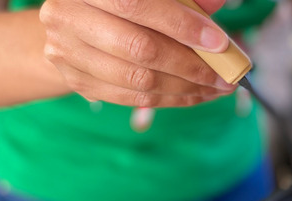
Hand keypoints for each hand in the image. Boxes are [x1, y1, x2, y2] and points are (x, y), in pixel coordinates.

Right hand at [39, 0, 236, 106]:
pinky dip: (171, 99)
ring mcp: (66, 52)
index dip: (181, 25)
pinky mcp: (76, 81)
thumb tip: (218, 3)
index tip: (219, 42)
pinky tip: (196, 95)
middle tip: (225, 75)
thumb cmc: (122, 1)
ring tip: (217, 88)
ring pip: (137, 79)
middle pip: (139, 48)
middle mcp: (67, 16)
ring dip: (186, 88)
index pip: (136, 5)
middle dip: (190, 65)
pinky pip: (132, 98)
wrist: (74, 19)